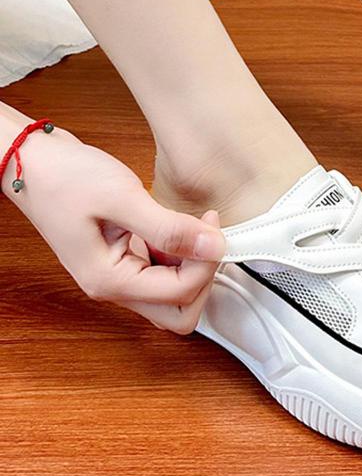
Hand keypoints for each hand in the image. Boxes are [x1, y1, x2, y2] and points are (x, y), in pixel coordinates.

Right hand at [3, 126, 226, 333]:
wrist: (33, 162)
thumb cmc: (65, 177)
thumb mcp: (123, 198)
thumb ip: (170, 228)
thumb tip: (214, 247)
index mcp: (110, 280)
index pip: (180, 293)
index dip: (206, 262)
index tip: (210, 227)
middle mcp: (114, 287)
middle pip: (178, 312)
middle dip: (203, 278)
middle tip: (206, 237)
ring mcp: (119, 276)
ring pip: (174, 296)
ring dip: (193, 267)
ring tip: (193, 228)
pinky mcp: (125, 262)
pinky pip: (164, 274)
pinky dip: (180, 257)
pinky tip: (178, 228)